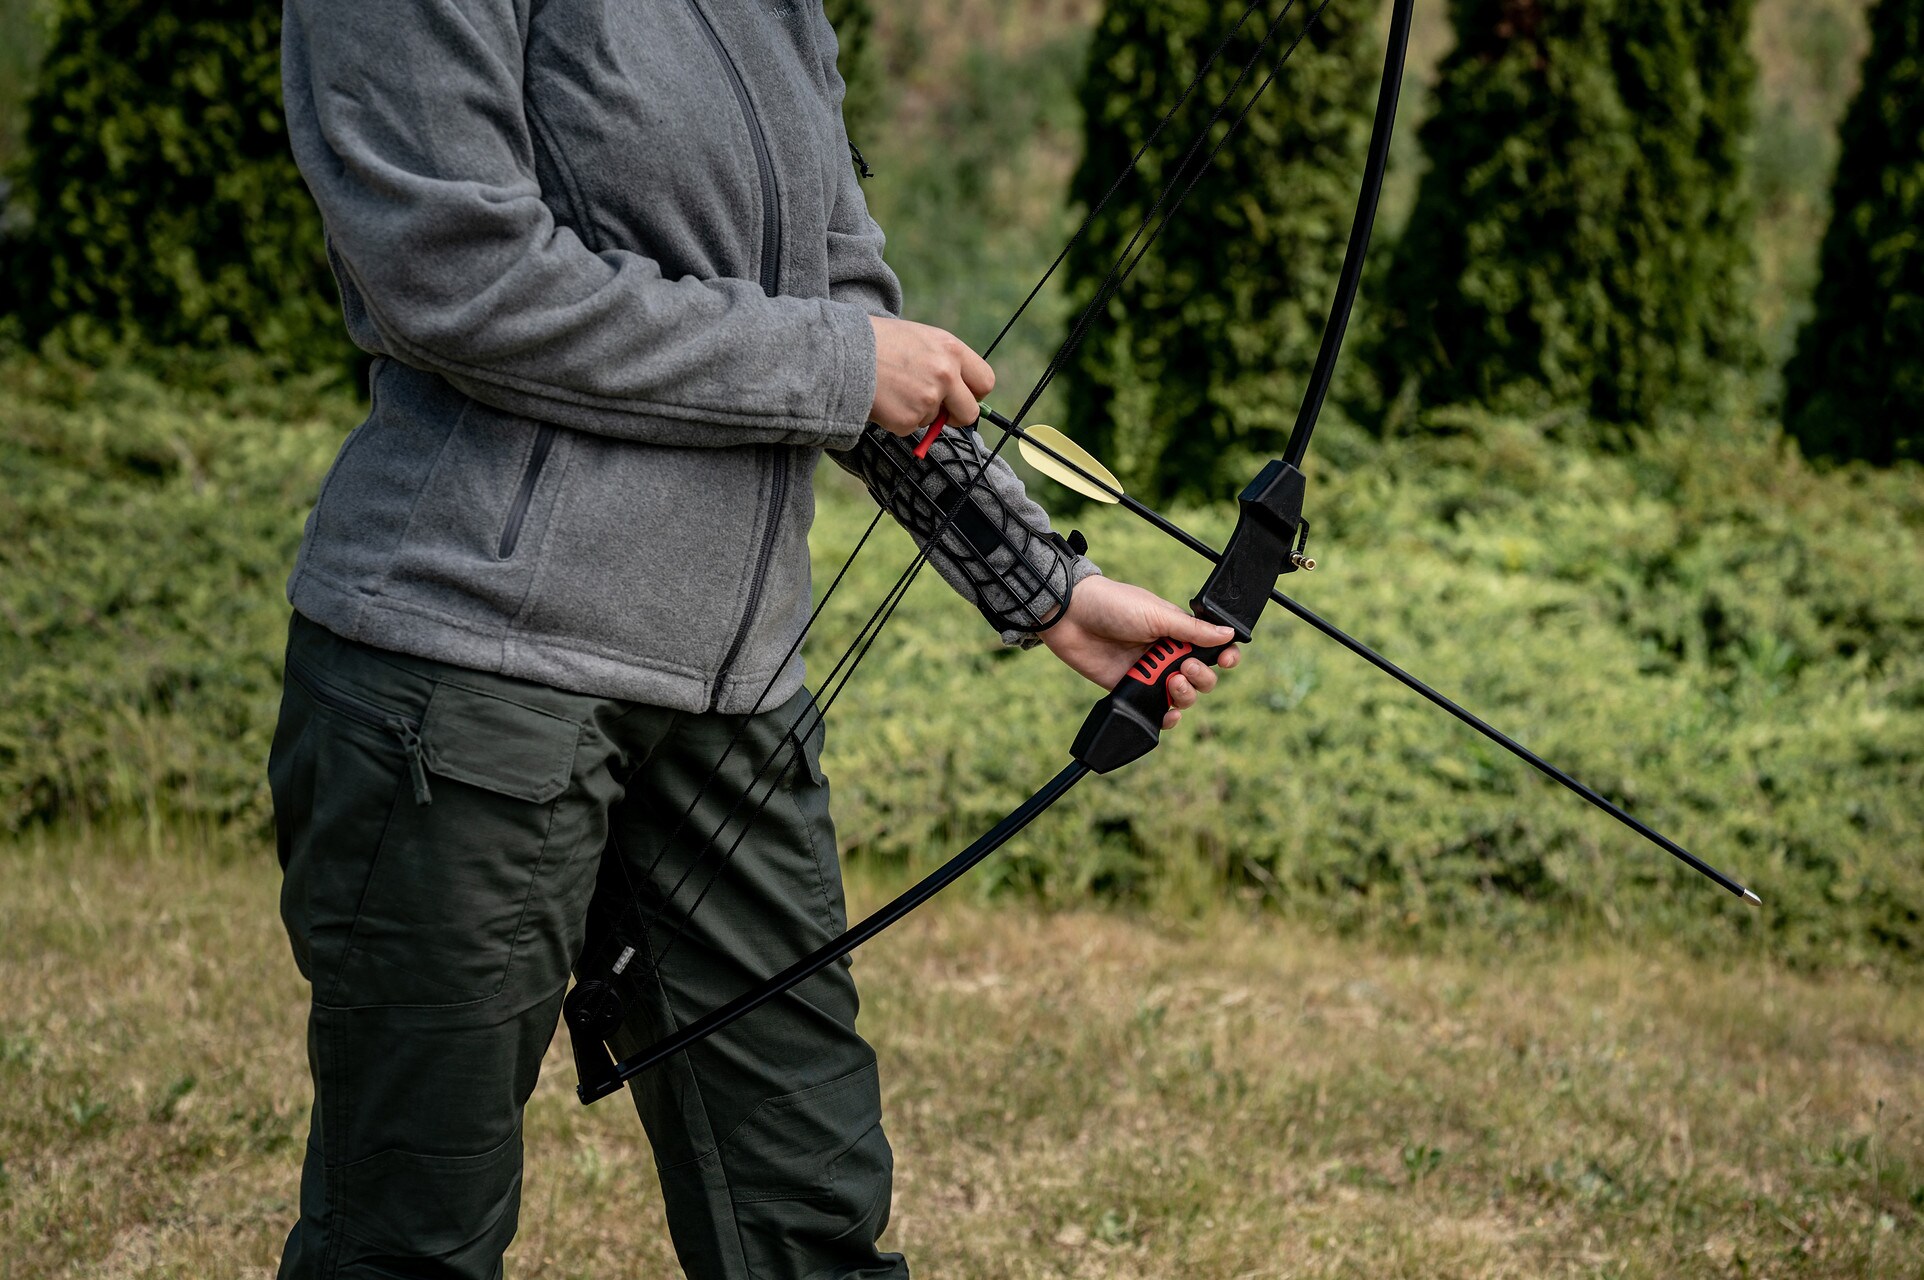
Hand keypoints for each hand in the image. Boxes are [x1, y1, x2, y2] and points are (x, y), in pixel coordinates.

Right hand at [868, 315, 994, 436]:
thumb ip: (944, 362)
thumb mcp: (921, 339)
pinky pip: (911, 428)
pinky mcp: (909, 419)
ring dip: (918, 412)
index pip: (985, 381)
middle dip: (956, 417)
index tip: (964, 397)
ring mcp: (929, 399)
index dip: (974, 394)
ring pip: (935, 421)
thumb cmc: (879, 341)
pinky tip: (884, 399)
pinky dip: (898, 419)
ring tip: (894, 389)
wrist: (843, 352)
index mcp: (952, 349)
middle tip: (940, 413)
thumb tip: (959, 391)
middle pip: (969, 412)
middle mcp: (946, 375)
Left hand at [1041, 575, 1239, 729]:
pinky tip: (1168, 713)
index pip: (1212, 648)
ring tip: (1172, 681)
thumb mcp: (1157, 614)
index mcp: (1177, 631)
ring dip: (1186, 695)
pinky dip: (1167, 717)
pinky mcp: (1130, 690)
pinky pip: (1156, 711)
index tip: (1227, 660)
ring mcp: (1149, 673)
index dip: (1225, 657)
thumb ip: (1193, 630)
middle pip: (1202, 677)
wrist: (1071, 617)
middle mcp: (1166, 654)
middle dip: (1202, 677)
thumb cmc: (1113, 605)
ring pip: (1183, 696)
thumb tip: (1228, 635)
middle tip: (1184, 667)